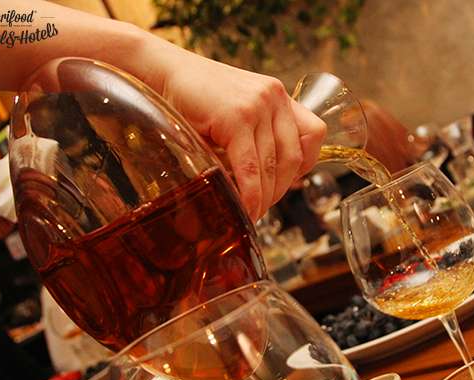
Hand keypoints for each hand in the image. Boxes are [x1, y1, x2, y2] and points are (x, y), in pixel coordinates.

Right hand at [148, 44, 325, 219]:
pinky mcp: (236, 117)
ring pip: (272, 166)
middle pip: (293, 157)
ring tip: (250, 214)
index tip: (284, 183)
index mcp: (278, 96)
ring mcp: (258, 106)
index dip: (304, 165)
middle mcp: (274, 97)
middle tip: (261, 208)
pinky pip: (250, 167)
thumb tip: (265, 182)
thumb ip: (254, 136)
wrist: (158, 70)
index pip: (314, 134)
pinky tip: (243, 207)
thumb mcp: (234, 112)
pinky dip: (248, 194)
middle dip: (278, 191)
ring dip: (262, 198)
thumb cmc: (191, 97)